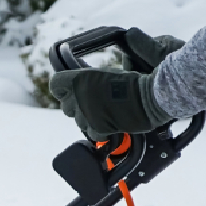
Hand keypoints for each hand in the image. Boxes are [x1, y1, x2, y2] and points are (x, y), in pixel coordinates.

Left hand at [49, 67, 172, 139]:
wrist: (150, 96)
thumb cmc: (133, 81)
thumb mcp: (106, 73)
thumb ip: (88, 80)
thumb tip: (81, 85)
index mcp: (78, 79)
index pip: (55, 85)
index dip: (62, 88)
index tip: (70, 90)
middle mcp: (78, 96)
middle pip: (65, 106)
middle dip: (76, 105)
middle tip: (92, 103)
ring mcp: (86, 114)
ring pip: (77, 120)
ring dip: (88, 118)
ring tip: (105, 112)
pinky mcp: (96, 128)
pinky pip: (91, 133)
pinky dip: (99, 130)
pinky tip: (111, 123)